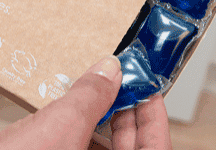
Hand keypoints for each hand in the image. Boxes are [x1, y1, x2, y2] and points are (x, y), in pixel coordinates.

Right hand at [0, 56, 171, 149]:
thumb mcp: (59, 126)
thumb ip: (90, 97)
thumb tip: (108, 72)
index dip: (155, 118)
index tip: (148, 89)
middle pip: (130, 149)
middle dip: (127, 114)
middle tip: (122, 84)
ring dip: (103, 121)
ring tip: (96, 93)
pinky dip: (80, 131)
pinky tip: (71, 111)